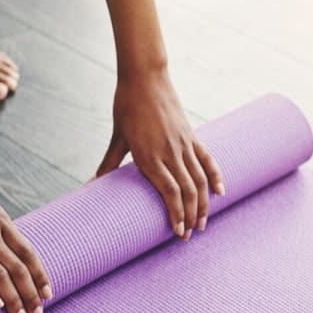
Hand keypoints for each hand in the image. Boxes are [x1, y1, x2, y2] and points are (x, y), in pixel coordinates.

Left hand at [96, 68, 224, 238]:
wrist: (145, 77)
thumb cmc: (127, 106)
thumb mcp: (117, 138)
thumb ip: (108, 164)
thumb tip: (91, 185)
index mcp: (150, 156)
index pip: (170, 193)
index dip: (177, 215)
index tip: (178, 232)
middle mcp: (170, 153)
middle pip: (189, 191)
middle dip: (191, 216)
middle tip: (189, 235)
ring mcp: (183, 144)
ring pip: (200, 179)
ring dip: (204, 203)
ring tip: (203, 222)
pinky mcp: (192, 135)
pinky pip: (207, 159)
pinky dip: (216, 176)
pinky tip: (222, 192)